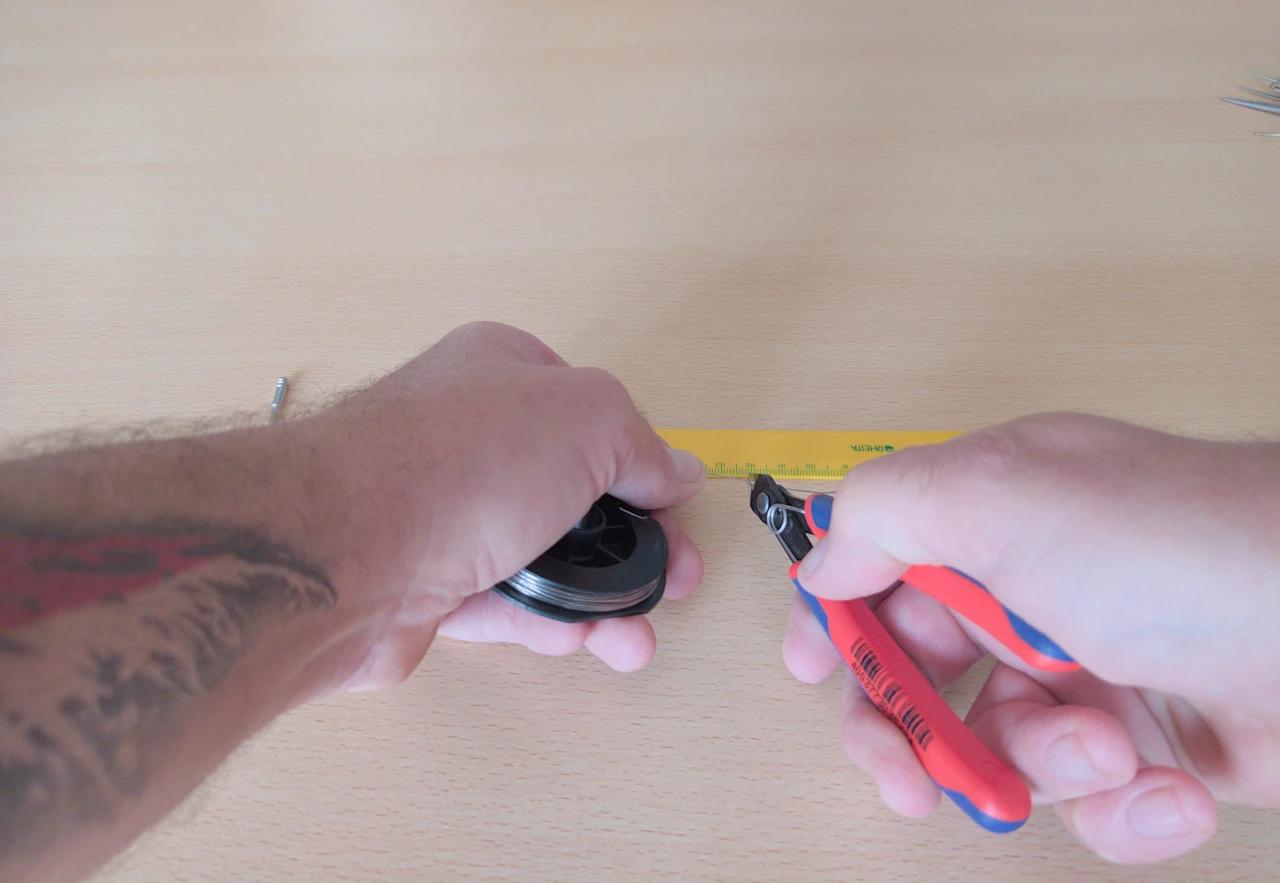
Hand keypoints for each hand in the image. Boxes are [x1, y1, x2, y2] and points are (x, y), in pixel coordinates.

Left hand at [306, 322, 704, 688]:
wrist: (346, 548)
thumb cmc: (469, 458)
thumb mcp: (589, 419)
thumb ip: (642, 447)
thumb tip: (678, 474)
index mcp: (501, 370)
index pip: (587, 408)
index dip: (637, 457)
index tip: (670, 505)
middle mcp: (468, 435)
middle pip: (571, 490)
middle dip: (630, 542)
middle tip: (674, 580)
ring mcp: (442, 510)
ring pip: (539, 556)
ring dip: (597, 597)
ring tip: (638, 638)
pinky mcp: (423, 581)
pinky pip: (500, 600)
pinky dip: (545, 621)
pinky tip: (586, 641)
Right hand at [783, 413, 1279, 862]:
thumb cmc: (1181, 547)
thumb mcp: (1001, 496)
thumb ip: (885, 512)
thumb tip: (827, 559)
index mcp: (986, 521)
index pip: (876, 566)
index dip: (834, 616)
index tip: (810, 670)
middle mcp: (1030, 593)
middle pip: (920, 677)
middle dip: (911, 736)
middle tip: (915, 782)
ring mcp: (1090, 670)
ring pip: (1002, 751)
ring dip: (1044, 768)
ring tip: (1109, 752)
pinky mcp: (1151, 745)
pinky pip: (1090, 804)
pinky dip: (1123, 810)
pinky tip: (1167, 787)